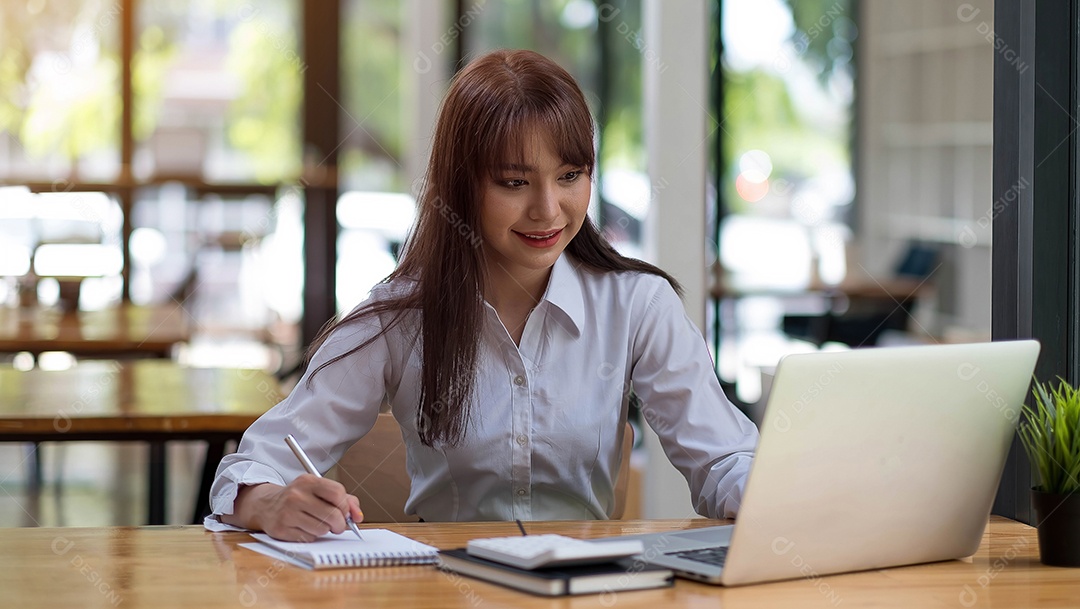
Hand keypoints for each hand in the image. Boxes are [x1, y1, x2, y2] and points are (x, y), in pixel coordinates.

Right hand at [228, 476, 363, 540]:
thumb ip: (344, 499)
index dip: (346, 507)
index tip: (346, 513)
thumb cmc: (299, 498)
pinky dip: (311, 536)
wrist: (266, 505)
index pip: (337, 493)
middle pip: (333, 514)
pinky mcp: (281, 529)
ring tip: (317, 524)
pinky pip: (308, 538)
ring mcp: (287, 512)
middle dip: (340, 524)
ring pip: (322, 529)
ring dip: (324, 530)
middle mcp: (296, 495)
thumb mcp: (319, 491)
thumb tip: (358, 515)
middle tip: (338, 525)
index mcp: (308, 481)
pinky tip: (303, 528)